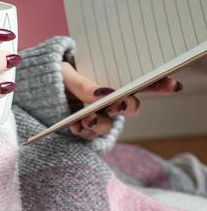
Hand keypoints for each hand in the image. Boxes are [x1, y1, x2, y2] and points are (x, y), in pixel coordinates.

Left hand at [62, 61, 182, 139]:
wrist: (37, 89)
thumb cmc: (58, 75)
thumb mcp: (67, 73)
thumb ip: (83, 83)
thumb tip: (102, 94)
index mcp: (116, 81)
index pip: (143, 82)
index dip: (160, 84)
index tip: (173, 85)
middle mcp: (113, 101)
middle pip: (131, 108)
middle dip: (126, 107)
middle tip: (118, 103)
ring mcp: (101, 117)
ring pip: (109, 126)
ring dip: (100, 123)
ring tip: (85, 118)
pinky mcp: (85, 131)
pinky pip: (89, 137)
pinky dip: (82, 132)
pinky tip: (73, 125)